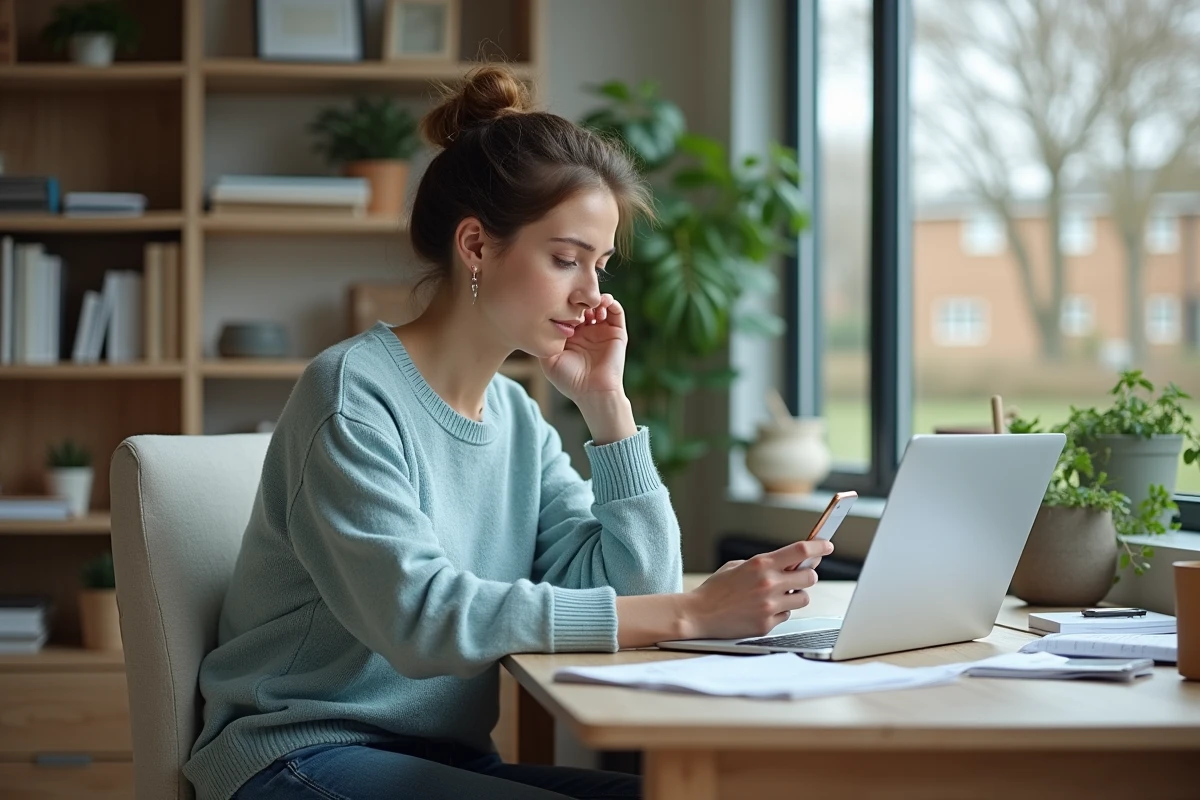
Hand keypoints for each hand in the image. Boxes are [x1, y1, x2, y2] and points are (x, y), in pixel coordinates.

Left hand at [538, 294, 626, 402]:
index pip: (567, 311)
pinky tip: (603, 303)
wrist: (593, 392)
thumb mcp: (548, 360)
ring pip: (600, 305)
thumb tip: (538, 321)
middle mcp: (586, 331)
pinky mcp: (617, 333)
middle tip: (575, 299)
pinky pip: (617, 312)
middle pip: (583, 305)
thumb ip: (543, 341)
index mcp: (570, 336)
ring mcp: (602, 331)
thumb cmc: (569, 380)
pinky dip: (611, 303)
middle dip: (580, 299)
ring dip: (596, 299)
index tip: (560, 300)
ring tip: (590, 303)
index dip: (564, 303)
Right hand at [681, 539, 833, 639]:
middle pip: (810, 576)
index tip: (827, 545)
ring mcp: (769, 606)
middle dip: (808, 574)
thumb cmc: (716, 589)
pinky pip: (786, 615)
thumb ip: (765, 564)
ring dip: (795, 595)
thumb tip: (792, 562)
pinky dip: (779, 611)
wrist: (697, 614)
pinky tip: (763, 609)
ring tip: (779, 595)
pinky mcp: (767, 624)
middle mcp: (768, 584)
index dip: (819, 547)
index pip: (801, 551)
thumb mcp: (738, 566)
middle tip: (800, 575)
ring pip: (803, 598)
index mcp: (761, 564)